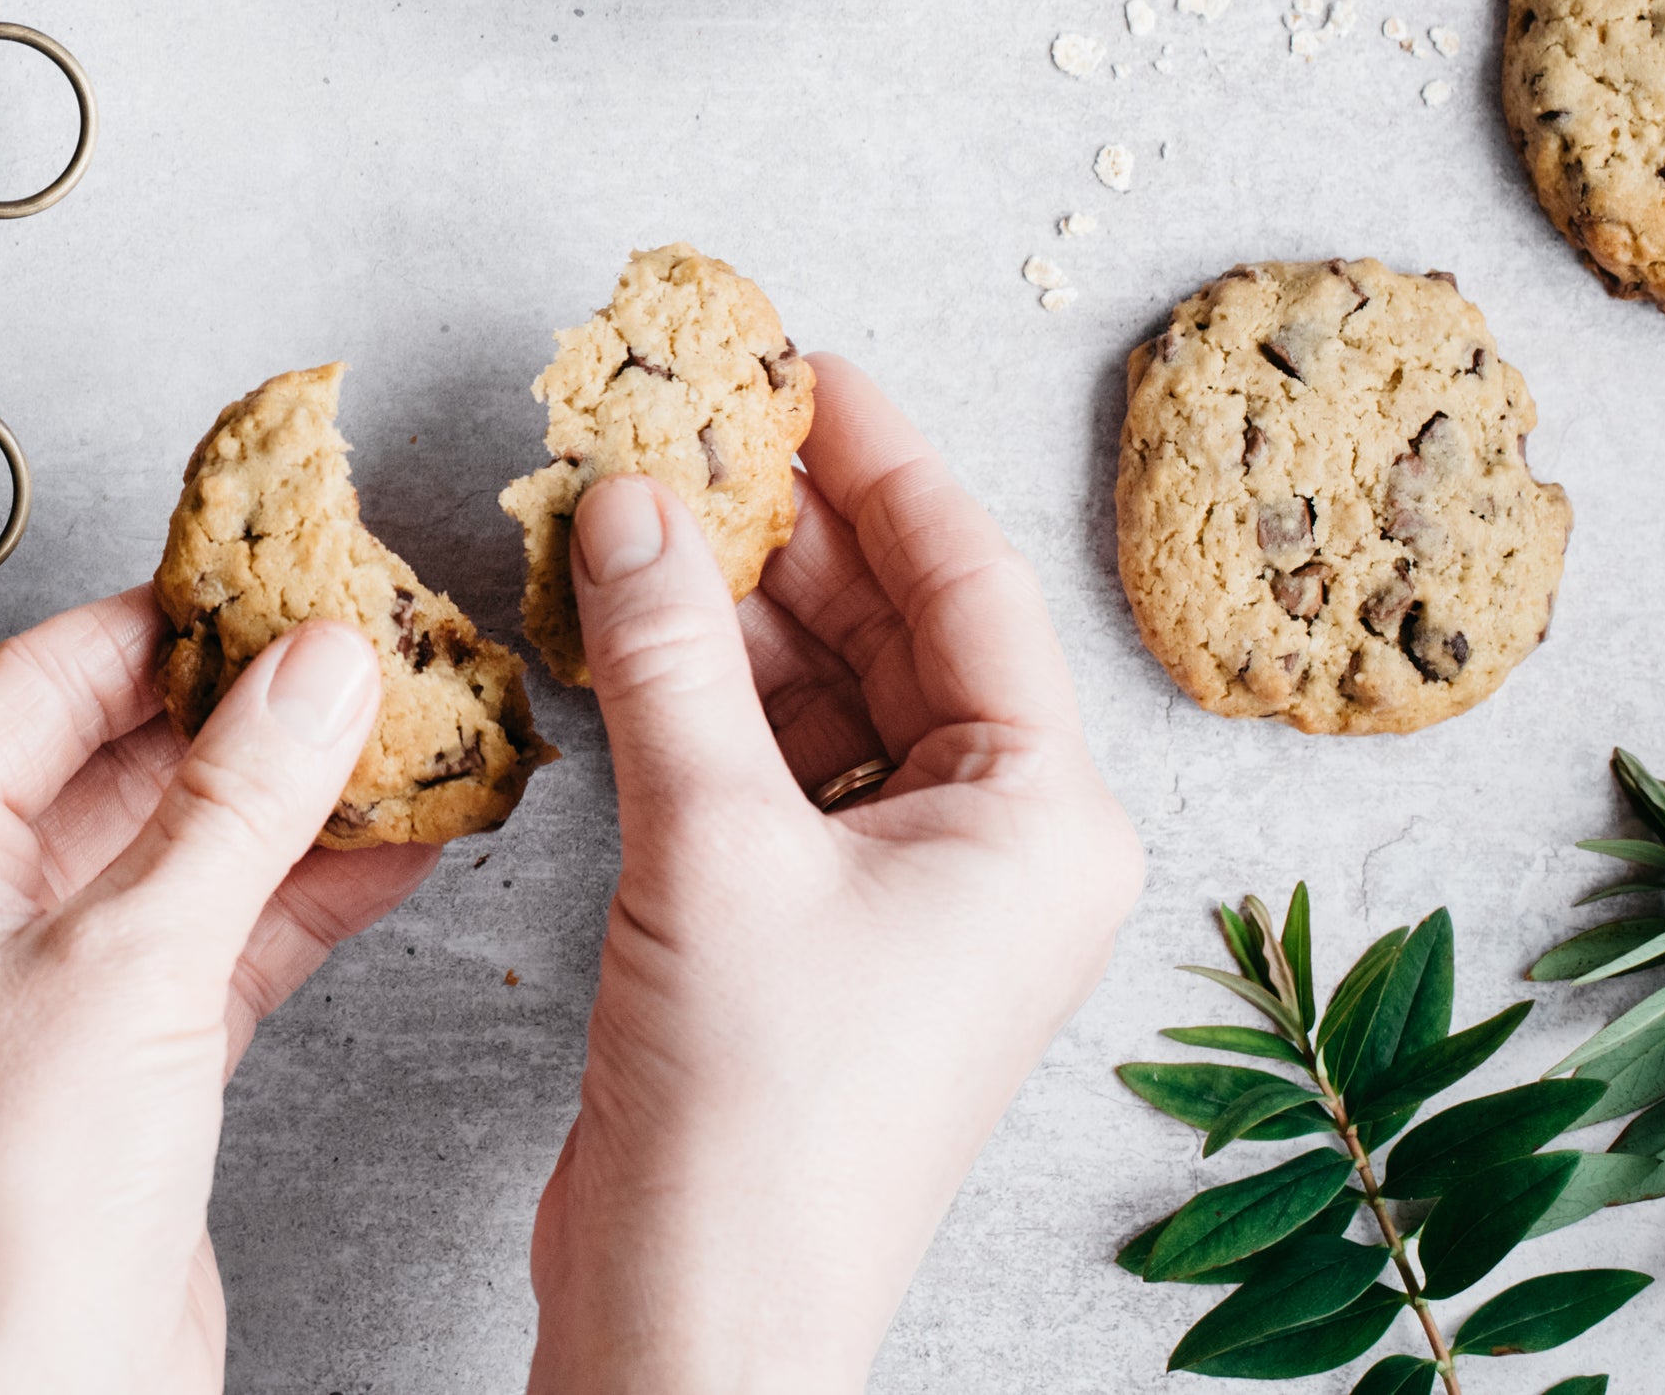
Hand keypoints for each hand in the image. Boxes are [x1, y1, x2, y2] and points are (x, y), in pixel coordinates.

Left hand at [0, 590, 432, 1394]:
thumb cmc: (4, 1211)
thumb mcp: (137, 960)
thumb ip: (239, 800)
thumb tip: (319, 667)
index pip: (45, 681)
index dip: (171, 621)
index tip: (278, 571)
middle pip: (118, 758)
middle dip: (251, 710)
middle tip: (368, 647)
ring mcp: (35, 991)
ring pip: (181, 851)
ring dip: (294, 798)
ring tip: (411, 729)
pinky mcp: (117, 1065)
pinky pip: (217, 939)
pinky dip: (303, 893)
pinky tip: (399, 842)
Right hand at [526, 354, 1144, 1394]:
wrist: (704, 1312)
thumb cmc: (762, 1113)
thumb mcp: (712, 841)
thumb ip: (673, 649)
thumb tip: (632, 497)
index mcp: (1043, 817)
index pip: (967, 580)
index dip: (876, 458)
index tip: (794, 364)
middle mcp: (999, 847)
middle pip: (898, 627)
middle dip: (786, 524)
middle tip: (681, 420)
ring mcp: (908, 894)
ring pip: (825, 694)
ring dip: (727, 605)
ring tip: (627, 503)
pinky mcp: (814, 930)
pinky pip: (771, 763)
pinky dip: (700, 692)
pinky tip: (622, 622)